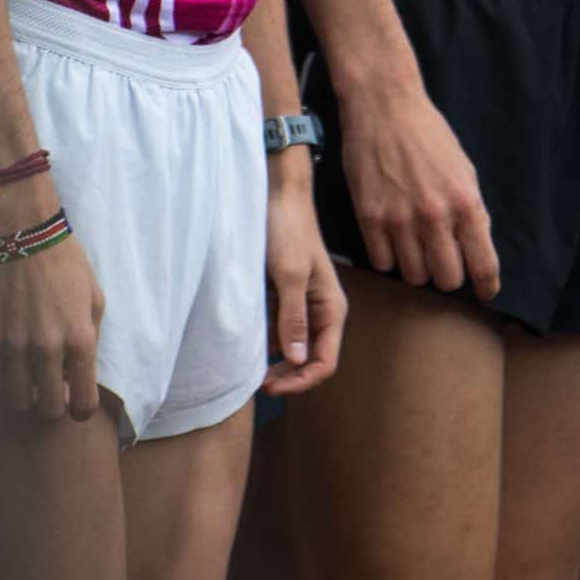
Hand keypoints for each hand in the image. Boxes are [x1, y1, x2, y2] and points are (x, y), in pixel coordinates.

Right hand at [0, 226, 104, 423]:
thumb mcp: (95, 298)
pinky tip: (7, 369)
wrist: (24, 233)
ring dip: (24, 397)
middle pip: (47, 409)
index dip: (81, 409)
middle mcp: (47, 349)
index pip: (83, 403)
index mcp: (80, 339)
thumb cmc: (66, 262)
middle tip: (52, 389)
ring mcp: (14, 346)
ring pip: (16, 401)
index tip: (76, 401)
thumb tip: (77, 370)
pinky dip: (0, 383)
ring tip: (28, 380)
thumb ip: (90, 337)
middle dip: (52, 406)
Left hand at [263, 159, 347, 396]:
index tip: (270, 386)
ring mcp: (301, 303)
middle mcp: (320, 310)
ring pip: (293, 346)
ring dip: (276, 360)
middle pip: (310, 359)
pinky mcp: (283, 295)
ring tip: (250, 366)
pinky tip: (248, 341)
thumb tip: (298, 360)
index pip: (325, 361)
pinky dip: (266, 340)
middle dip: (288, 376)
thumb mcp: (290, 275)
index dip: (301, 381)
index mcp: (331, 308)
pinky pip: (278, 328)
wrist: (277, 193)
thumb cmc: (288, 230)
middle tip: (258, 383)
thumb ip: (294, 318)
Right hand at [339, 70, 499, 300]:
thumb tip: (477, 248)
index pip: (483, 265)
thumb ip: (472, 211)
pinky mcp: (369, 217)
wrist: (384, 105)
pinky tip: (392, 240)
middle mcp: (434, 216)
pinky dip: (389, 257)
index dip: (487, 285)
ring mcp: (399, 219)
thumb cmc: (427, 134)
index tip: (485, 291)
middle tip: (443, 260)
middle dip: (448, 274)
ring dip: (418, 268)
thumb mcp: (464, 169)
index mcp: (465, 202)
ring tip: (415, 248)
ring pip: (414, 277)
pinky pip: (382, 263)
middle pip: (447, 279)